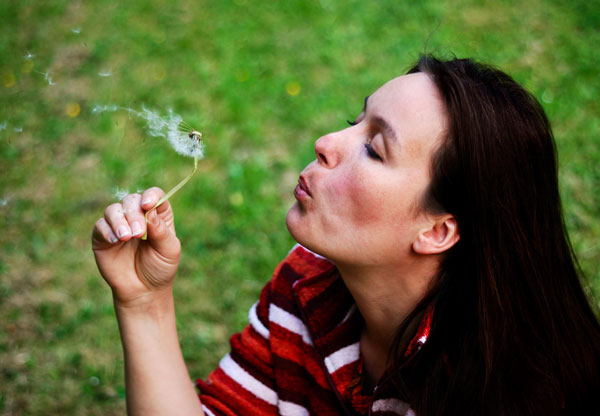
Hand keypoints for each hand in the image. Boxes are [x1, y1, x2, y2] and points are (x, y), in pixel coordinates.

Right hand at [92, 187, 180, 306]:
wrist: (143, 291)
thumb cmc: (159, 268)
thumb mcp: (168, 250)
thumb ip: (161, 231)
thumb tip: (150, 211)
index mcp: (158, 215)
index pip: (154, 195)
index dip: (150, 195)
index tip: (148, 205)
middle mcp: (137, 216)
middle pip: (132, 200)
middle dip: (134, 214)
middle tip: (139, 233)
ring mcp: (119, 225)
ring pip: (114, 210)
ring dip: (119, 220)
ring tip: (126, 237)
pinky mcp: (103, 237)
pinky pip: (100, 225)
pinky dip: (107, 230)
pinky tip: (115, 240)